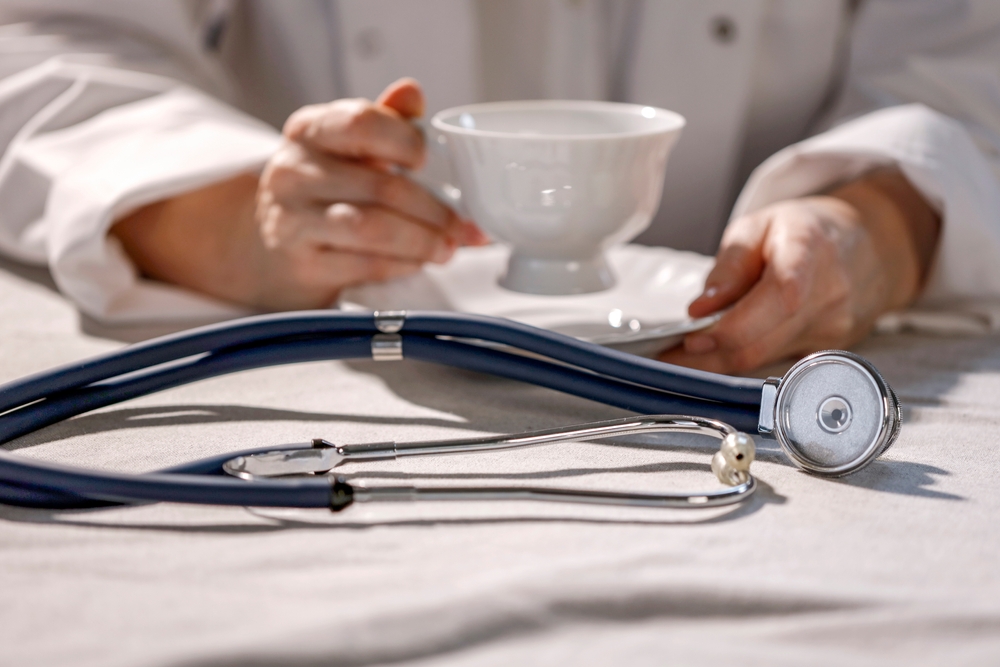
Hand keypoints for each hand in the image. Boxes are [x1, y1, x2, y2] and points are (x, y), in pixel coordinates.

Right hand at [112, 78, 485, 309]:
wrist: (271, 242)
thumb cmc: (321, 188)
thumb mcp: (345, 146)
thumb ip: (383, 120)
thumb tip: (412, 93)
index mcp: (309, 131)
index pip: (362, 123)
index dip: (405, 141)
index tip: (427, 160)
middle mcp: (294, 172)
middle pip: (380, 186)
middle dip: (432, 209)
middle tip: (460, 224)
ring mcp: (293, 220)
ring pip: (373, 228)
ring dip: (421, 240)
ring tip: (446, 247)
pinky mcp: (302, 264)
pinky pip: (364, 264)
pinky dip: (401, 265)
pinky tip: (417, 262)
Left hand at [660, 170, 939, 373]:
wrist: (872, 245)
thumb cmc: (808, 231)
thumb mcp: (759, 226)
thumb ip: (728, 267)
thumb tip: (701, 310)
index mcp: (811, 252)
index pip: (779, 299)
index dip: (733, 327)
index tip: (693, 338)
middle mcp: (830, 296)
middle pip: (764, 342)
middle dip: (709, 355)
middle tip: (667, 356)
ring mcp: (835, 328)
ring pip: (765, 360)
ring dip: (719, 362)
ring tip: (683, 355)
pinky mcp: (830, 350)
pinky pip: (776, 362)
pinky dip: (743, 359)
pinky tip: (718, 352)